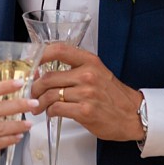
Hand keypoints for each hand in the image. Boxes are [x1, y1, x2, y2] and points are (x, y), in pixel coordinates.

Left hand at [30, 42, 144, 141]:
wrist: (133, 114)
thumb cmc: (112, 95)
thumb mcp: (97, 73)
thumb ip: (73, 70)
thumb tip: (41, 73)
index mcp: (90, 62)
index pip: (59, 50)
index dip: (40, 55)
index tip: (30, 63)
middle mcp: (87, 75)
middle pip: (48, 77)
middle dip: (35, 87)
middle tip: (32, 94)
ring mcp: (87, 93)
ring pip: (50, 95)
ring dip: (39, 103)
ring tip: (38, 107)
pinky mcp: (85, 111)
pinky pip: (57, 109)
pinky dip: (50, 112)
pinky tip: (51, 113)